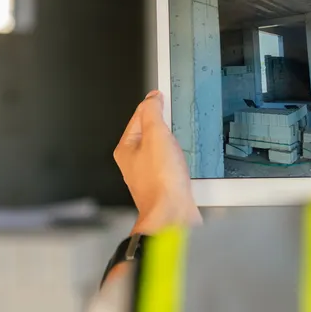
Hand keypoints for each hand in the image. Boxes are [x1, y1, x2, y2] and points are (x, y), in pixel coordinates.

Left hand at [114, 90, 202, 234]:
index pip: (137, 118)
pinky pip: (170, 165)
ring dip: (172, 144)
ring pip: (160, 150)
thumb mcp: (156, 135)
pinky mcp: (164, 186)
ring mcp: (148, 175)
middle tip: (173, 115)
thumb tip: (152, 98)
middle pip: (149, 133)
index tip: (162, 96)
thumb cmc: (161, 180)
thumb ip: (153, 113)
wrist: (172, 214)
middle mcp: (134, 163)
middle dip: (162, 125)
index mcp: (126, 149)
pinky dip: (178, 159)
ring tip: (180, 137)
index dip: (151, 105)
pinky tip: (185, 160)